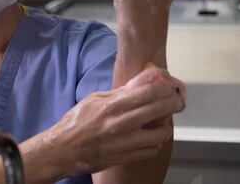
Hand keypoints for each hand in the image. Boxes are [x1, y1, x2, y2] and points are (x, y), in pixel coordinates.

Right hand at [43, 65, 185, 175]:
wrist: (63, 150)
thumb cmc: (75, 123)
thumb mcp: (94, 99)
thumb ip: (120, 92)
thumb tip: (141, 81)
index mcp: (113, 106)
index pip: (149, 93)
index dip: (165, 88)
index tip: (170, 87)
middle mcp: (121, 124)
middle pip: (159, 110)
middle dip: (172, 103)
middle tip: (177, 101)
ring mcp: (125, 143)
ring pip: (160, 134)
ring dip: (167, 125)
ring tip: (165, 120)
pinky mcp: (126, 157)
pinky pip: (151, 150)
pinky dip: (157, 142)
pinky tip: (154, 137)